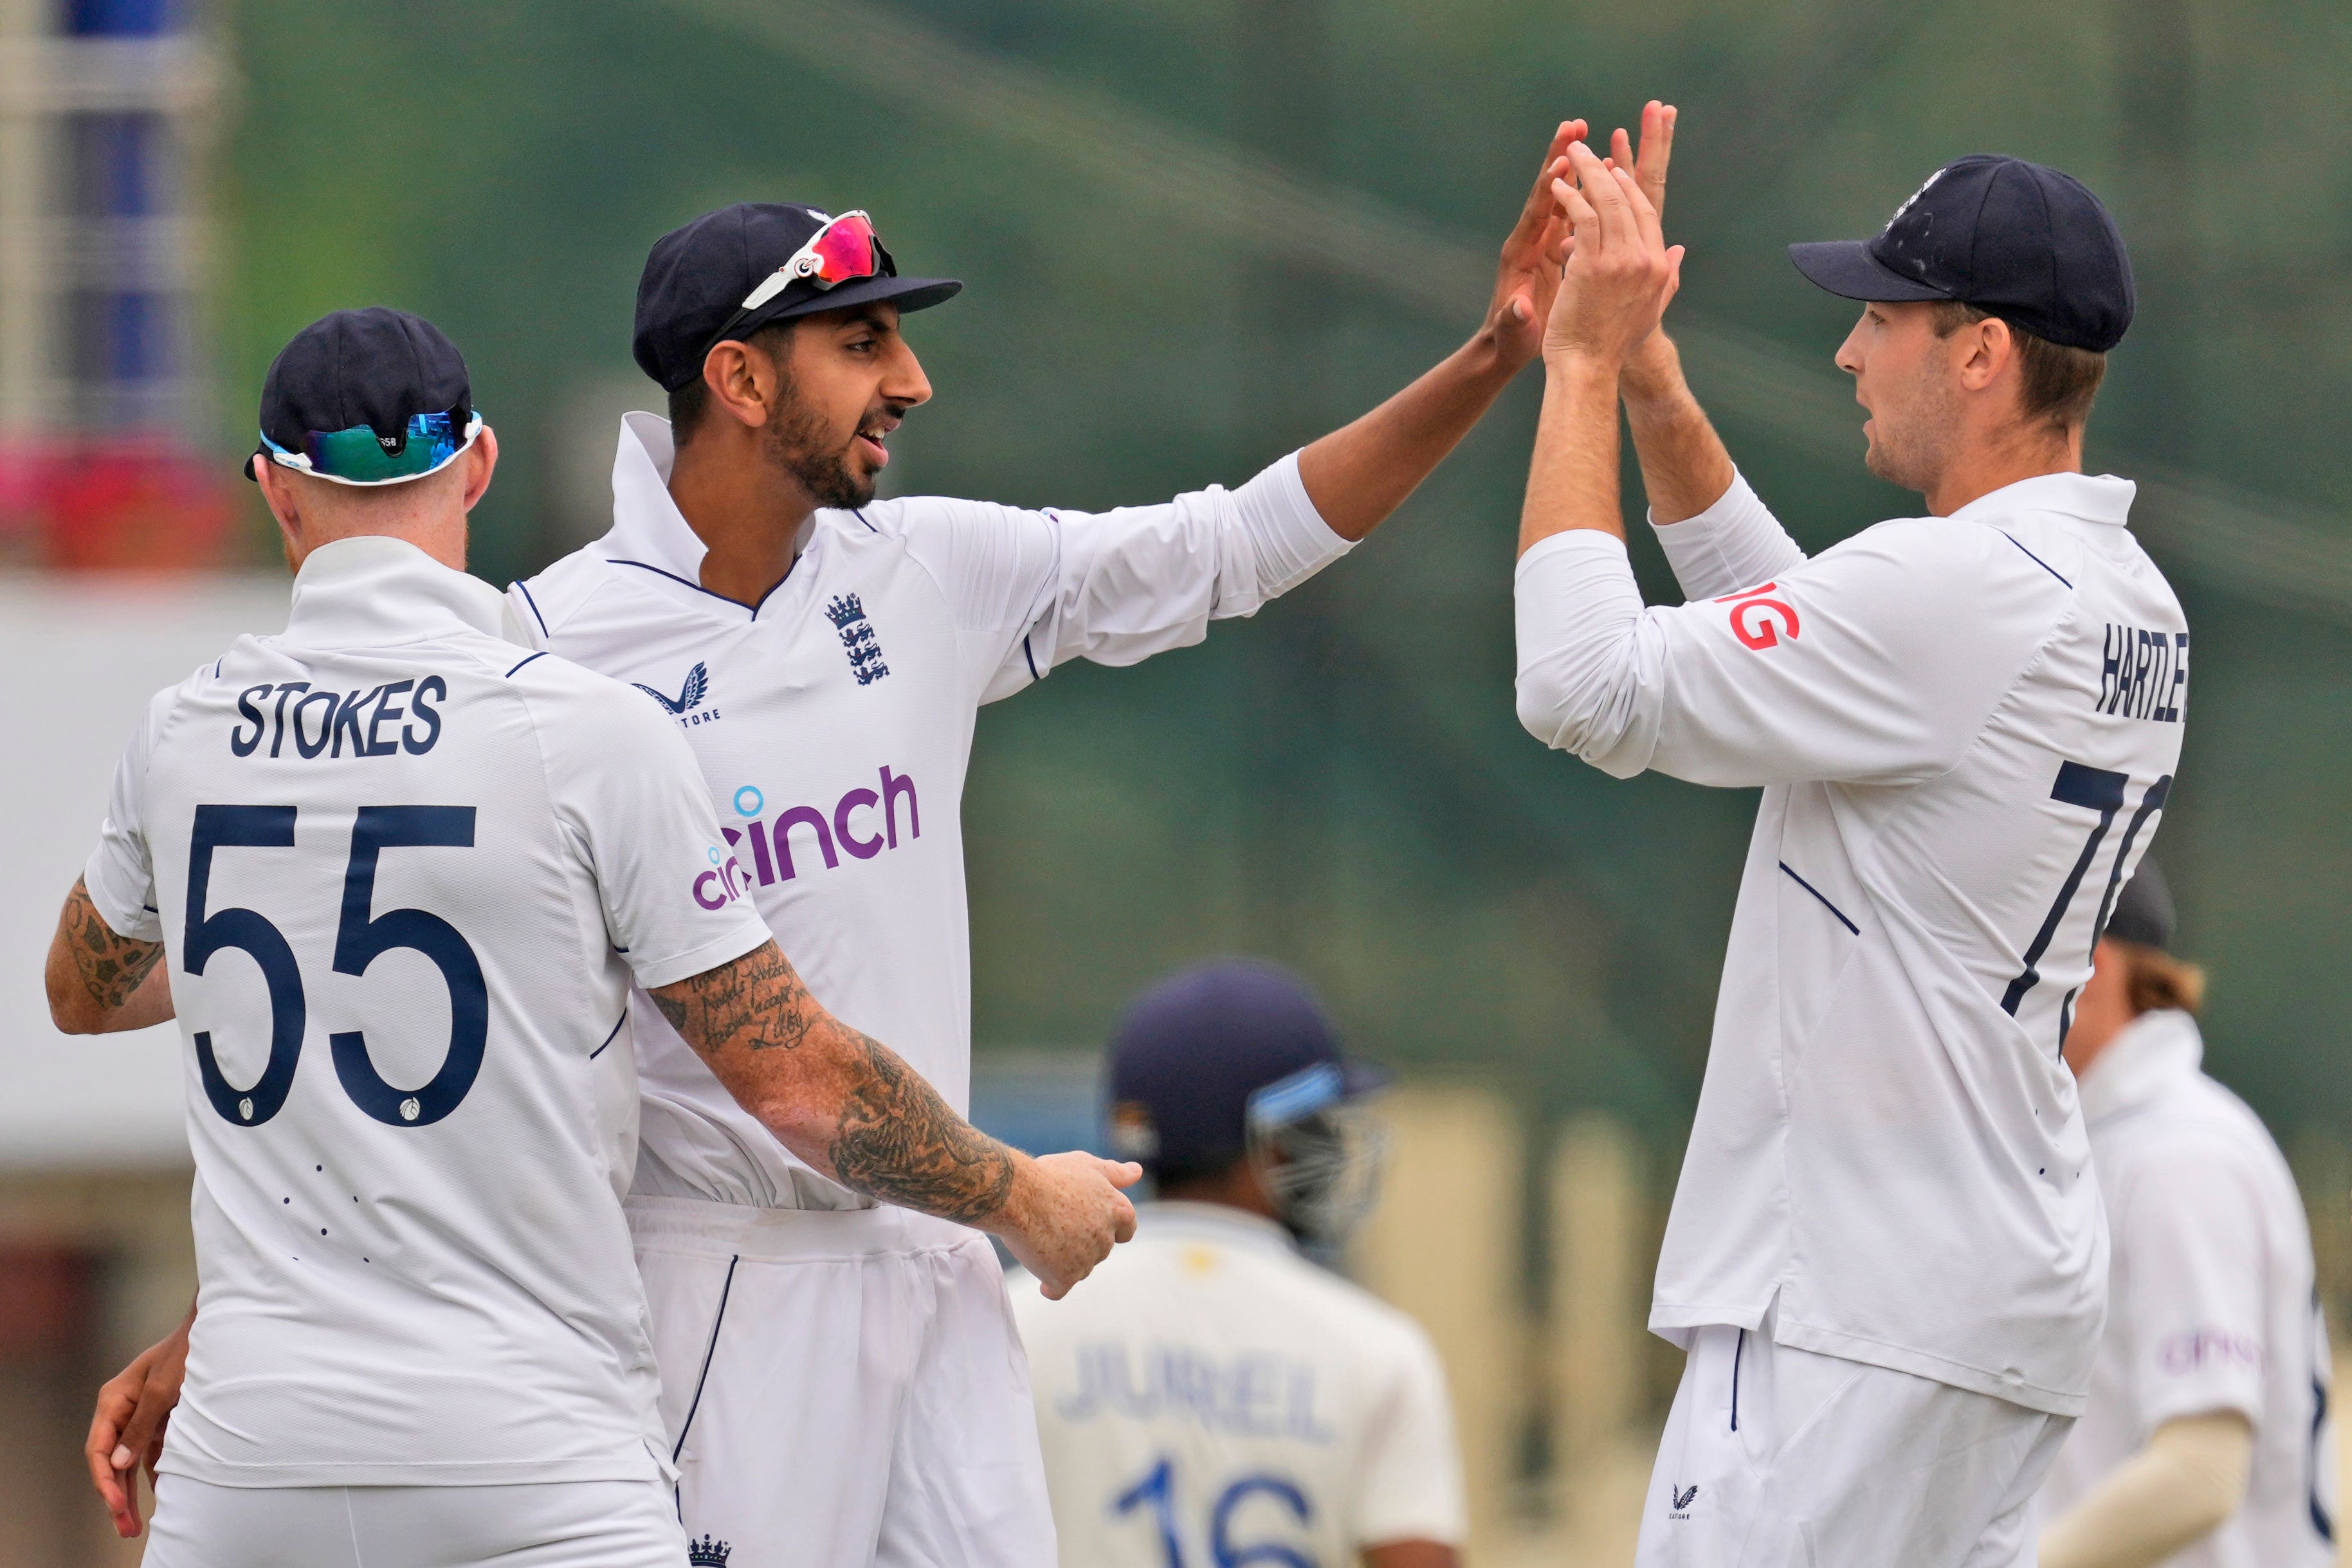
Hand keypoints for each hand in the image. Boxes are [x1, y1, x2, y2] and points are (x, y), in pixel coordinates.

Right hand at [86, 1312, 190, 1538]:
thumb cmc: (186, 1352)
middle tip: (126, 1528)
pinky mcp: (162, 1421)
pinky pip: (153, 1454)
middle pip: (113, 1461)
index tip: (116, 1504)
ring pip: (131, 1462)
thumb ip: (140, 1426)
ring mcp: (142, 1417)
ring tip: (135, 1526)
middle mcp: (123, 1411)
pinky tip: (161, 1498)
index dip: (105, 1480)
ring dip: (133, 1492)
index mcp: (114, 1401)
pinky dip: (155, 1475)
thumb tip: (119, 1463)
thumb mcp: (163, 1389)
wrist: (217, 1331)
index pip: (99, 1450)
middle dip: (117, 1496)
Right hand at [995, 1151, 1140, 1299]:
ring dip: (1064, 1261)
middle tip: (1054, 1222)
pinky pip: (1058, 1289)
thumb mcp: (1086, 1165)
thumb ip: (1115, 1173)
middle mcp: (1107, 1239)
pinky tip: (1041, 1277)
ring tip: (1041, 1237)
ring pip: (1078, 1269)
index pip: (1125, 1231)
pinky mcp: (1064, 1278)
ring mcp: (1086, 1261)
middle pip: (1098, 1250)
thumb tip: (1137, 1171)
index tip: (1087, 1223)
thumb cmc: (1050, 1176)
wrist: (1017, 1195)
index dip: (1107, 1227)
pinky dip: (1051, 1285)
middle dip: (1081, 1242)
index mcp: (1119, 1212)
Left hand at [1485, 120, 1587, 371]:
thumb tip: (1518, 309)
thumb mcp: (1515, 332)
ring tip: (1589, 134)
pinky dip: (1585, 191)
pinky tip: (1604, 173)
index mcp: (1521, 254)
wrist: (1510, 348)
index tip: (1563, 160)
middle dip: (1559, 156)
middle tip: (1574, 125)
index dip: (1550, 187)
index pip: (1537, 212)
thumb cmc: (1513, 340)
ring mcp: (1543, 242)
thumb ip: (1516, 318)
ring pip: (1562, 196)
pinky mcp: (1555, 248)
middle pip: (1547, 191)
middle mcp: (1530, 241)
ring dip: (1575, 166)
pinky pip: (1573, 213)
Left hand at [1542, 140, 1684, 369]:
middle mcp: (1644, 259)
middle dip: (1611, 166)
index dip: (1631, 187)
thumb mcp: (1649, 308)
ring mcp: (1619, 261)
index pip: (1647, 212)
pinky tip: (1559, 184)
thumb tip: (1679, 250)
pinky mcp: (1592, 265)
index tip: (1616, 167)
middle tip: (1591, 145)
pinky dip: (1571, 198)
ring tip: (1572, 151)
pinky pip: (1583, 218)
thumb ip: (1666, 276)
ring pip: (1606, 201)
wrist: (1588, 367)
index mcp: (1657, 266)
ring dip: (1588, 172)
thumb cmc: (1611, 343)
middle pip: (1629, 199)